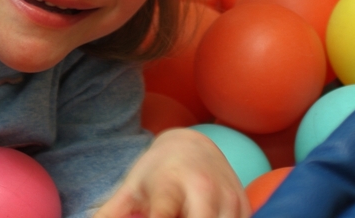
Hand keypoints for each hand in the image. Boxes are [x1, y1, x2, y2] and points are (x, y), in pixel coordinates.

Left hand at [93, 128, 249, 217]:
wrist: (193, 145)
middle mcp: (204, 189)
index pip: (163, 215)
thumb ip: (110, 213)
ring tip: (183, 215)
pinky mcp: (244, 207)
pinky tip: (199, 217)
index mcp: (170, 185)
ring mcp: (228, 198)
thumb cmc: (155, 172)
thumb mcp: (131, 188)